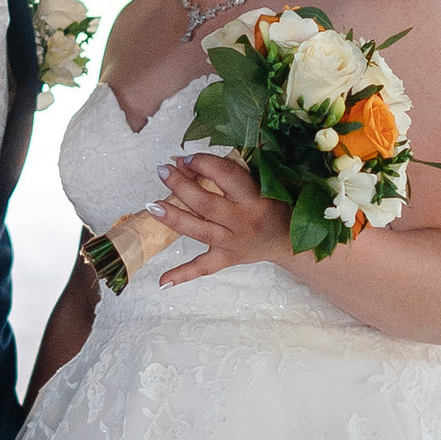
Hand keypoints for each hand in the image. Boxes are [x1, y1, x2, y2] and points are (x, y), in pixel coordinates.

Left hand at [155, 152, 291, 280]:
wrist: (287, 241)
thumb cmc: (274, 205)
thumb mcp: (263, 184)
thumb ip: (233, 173)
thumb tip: (192, 163)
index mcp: (255, 198)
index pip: (225, 176)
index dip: (204, 163)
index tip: (187, 157)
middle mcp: (242, 222)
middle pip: (206, 204)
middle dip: (181, 185)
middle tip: (163, 170)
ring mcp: (232, 243)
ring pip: (199, 231)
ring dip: (174, 217)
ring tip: (152, 205)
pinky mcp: (226, 259)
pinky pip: (203, 268)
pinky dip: (182, 275)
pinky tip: (162, 281)